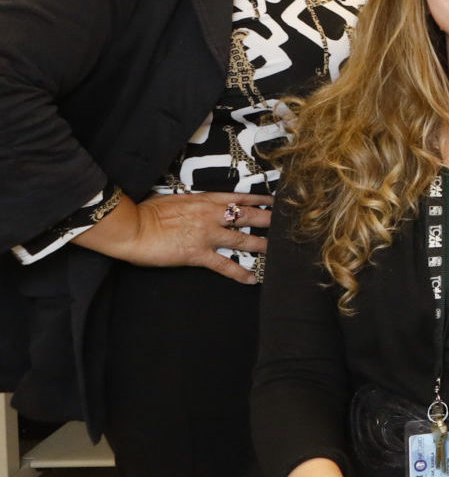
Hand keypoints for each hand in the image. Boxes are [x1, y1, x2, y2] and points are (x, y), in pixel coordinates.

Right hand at [76, 192, 269, 281]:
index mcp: (206, 200)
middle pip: (249, 216)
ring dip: (262, 246)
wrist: (132, 227)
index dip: (261, 200)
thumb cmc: (146, 211)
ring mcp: (207, 234)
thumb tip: (198, 205)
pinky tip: (252, 278)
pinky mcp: (198, 254)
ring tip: (277, 251)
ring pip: (243, 240)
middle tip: (287, 226)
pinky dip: (239, 273)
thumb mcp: (175, 198)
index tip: (276, 202)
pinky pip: (224, 265)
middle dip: (270, 221)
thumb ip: (193, 203)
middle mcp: (212, 215)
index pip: (240, 198)